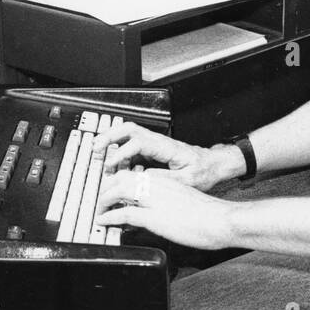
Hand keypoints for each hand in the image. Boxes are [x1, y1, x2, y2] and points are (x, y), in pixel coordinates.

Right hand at [94, 122, 240, 191]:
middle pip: (130, 129)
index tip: (112, 164)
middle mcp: (159, 141)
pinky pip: (132, 144)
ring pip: (129, 133)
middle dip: (110, 136)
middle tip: (95, 147)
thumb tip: (142, 179)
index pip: (139, 142)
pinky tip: (111, 159)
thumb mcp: (187, 179)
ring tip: (96, 149)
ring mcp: (155, 144)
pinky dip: (118, 147)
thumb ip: (165, 178)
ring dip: (111, 138)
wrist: (213, 164)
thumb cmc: (203, 171)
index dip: (123, 152)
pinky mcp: (153, 150)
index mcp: (166, 147)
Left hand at [96, 168, 239, 249]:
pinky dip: (110, 216)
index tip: (109, 189)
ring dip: (104, 199)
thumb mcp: (183, 199)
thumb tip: (154, 210)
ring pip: (119, 190)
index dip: (117, 180)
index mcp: (165, 179)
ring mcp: (154, 200)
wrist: (222, 219)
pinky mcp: (155, 217)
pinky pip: (124, 213)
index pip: (133, 173)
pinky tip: (104, 221)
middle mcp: (157, 185)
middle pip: (122, 178)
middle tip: (99, 198)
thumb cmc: (208, 214)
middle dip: (106, 188)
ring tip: (98, 209)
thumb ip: (167, 200)